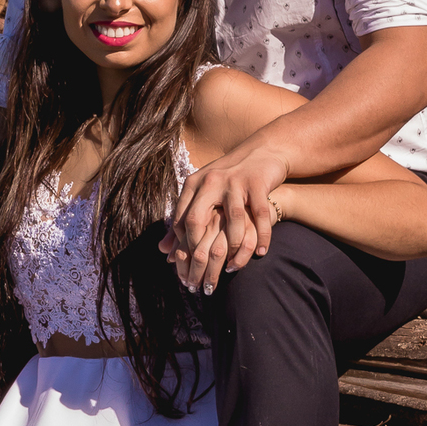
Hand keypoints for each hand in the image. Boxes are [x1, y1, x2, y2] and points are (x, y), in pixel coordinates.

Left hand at [158, 135, 288, 291]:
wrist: (263, 152)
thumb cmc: (230, 180)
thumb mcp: (204, 195)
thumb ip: (184, 221)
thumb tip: (163, 252)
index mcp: (194, 184)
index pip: (181, 220)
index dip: (181, 247)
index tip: (185, 269)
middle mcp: (211, 181)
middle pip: (198, 221)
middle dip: (199, 252)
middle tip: (203, 274)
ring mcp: (235, 182)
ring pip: (233, 220)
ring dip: (234, 248)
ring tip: (232, 267)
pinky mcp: (258, 184)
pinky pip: (260, 216)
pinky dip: (261, 237)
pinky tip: (260, 253)